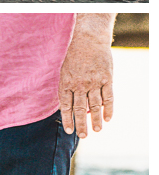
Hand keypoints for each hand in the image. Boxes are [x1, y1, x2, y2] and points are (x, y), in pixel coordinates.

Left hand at [58, 14, 114, 137]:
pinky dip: (108, 109)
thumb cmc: (74, 56)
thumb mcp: (65, 71)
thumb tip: (76, 108)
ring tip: (97, 130)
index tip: (69, 131)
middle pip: (80, 109)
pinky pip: (108, 97)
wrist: (88, 39)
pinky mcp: (106, 78)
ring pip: (95, 106)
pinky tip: (108, 118)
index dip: (68, 120)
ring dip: (95, 120)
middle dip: (81, 125)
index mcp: (66, 83)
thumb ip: (68, 89)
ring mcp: (93, 82)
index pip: (66, 107)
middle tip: (83, 136)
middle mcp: (79, 85)